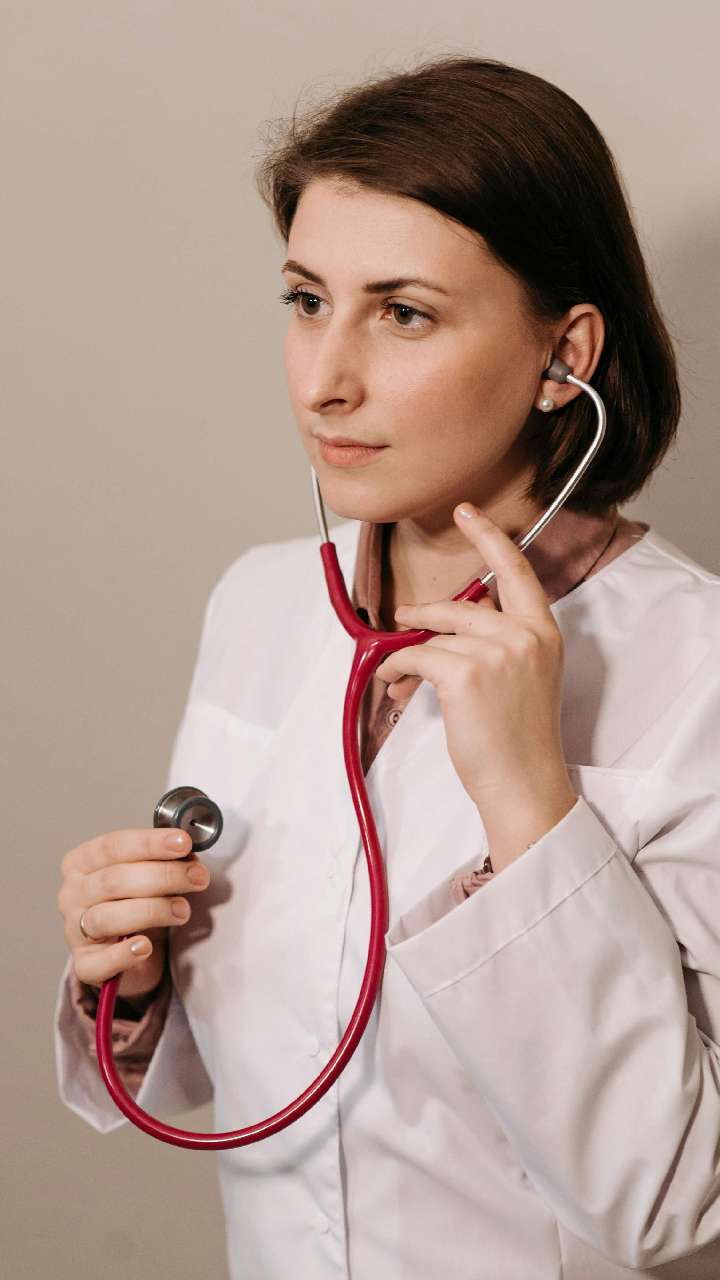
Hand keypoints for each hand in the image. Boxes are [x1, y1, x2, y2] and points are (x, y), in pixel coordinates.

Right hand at [57, 827, 211, 998]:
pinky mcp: (85, 965)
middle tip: (197, 877)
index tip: (183, 843)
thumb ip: (164, 862)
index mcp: (82, 862)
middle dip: (163, 876)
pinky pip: (101, 961)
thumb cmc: (137, 902)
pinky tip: (145, 946)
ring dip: (152, 911)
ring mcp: (74, 930)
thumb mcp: (148, 875)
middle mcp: (73, 893)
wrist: (130, 950)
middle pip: (114, 880)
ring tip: (183, 910)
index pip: (113, 846)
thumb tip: (188, 857)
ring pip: (107, 917)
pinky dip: (124, 954)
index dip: (150, 843)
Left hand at [375, 502, 576, 868]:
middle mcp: (524, 636)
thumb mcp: (524, 676)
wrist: (523, 784)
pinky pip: (415, 657)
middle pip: (460, 607)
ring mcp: (496, 653)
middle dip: (424, 618)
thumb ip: (498, 640)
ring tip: (400, 677)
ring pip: (434, 635)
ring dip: (409, 655)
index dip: (490, 536)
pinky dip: (397, 672)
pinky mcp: (464, 674)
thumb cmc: (519, 739)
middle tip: (403, 624)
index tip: (468, 511)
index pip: (517, 571)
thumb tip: (451, 620)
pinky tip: (398, 686)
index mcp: (544, 633)